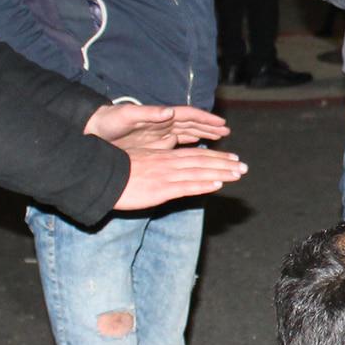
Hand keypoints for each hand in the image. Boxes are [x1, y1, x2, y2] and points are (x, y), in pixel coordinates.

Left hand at [85, 103, 229, 151]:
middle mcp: (164, 122)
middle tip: (226, 132)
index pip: (189, 115)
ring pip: (188, 132)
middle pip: (192, 123)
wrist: (94, 128)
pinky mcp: (154, 142)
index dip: (206, 119)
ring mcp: (160, 132)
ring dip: (203, 134)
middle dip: (210, 127)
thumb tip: (170, 111)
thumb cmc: (110, 120)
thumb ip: (149, 113)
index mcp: (160, 115)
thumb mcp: (128, 116)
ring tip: (219, 139)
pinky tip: (197, 148)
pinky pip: (177, 142)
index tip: (221, 123)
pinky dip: (189, 144)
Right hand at [114, 146, 246, 209]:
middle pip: (202, 162)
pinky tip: (218, 184)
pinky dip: (203, 184)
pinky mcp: (161, 189)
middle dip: (224, 163)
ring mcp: (166, 176)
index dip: (215, 156)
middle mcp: (168, 164)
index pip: (195, 155)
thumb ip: (156, 164)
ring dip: (221, 172)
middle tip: (244, 166)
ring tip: (239, 173)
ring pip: (199, 172)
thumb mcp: (139, 162)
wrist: (99, 175)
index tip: (231, 158)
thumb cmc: (115, 170)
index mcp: (163, 156)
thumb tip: (168, 170)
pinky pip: (186, 186)